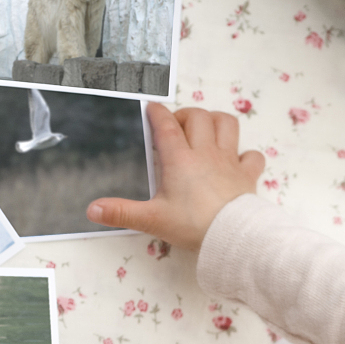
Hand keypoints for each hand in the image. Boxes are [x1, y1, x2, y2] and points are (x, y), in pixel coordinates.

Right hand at [87, 104, 265, 249]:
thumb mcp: (151, 220)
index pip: (166, 126)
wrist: (232, 236)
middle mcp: (205, 153)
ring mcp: (229, 162)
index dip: (157, 113)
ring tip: (205, 130)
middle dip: (185, 115)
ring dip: (216, 121)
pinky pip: (252, 156)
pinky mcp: (247, 175)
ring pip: (227, 124)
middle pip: (198, 117)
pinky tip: (237, 160)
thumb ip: (121, 212)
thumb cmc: (193, 225)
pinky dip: (245, 153)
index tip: (151, 107)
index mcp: (179, 160)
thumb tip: (92, 209)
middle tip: (175, 127)